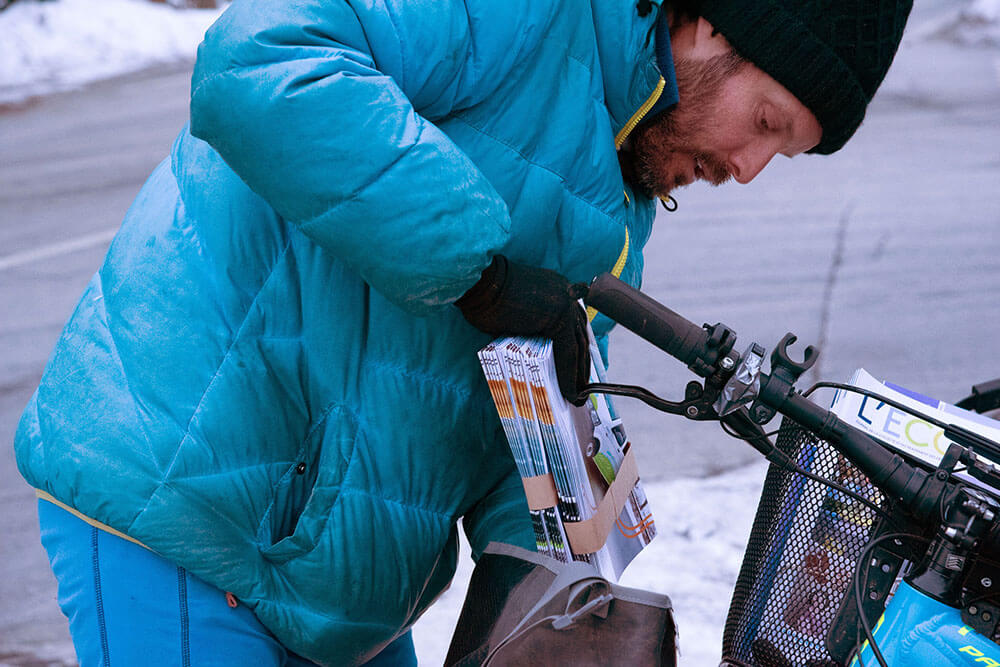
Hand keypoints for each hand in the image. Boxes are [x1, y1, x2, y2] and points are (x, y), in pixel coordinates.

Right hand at [456, 256, 589, 405]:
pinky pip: (567, 352)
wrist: (479, 285)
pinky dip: (568, 375)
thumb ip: (531, 329)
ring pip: (577, 346)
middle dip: (581, 365)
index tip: (577, 369)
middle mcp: (565, 295)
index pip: (572, 325)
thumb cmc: (485, 299)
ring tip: (577, 396)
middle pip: (579, 336)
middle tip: (582, 388)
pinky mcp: (559, 317)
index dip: (576, 350)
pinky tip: (569, 392)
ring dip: (578, 374)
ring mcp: (565, 304)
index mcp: (556, 290)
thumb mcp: (514, 315)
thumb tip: (537, 356)